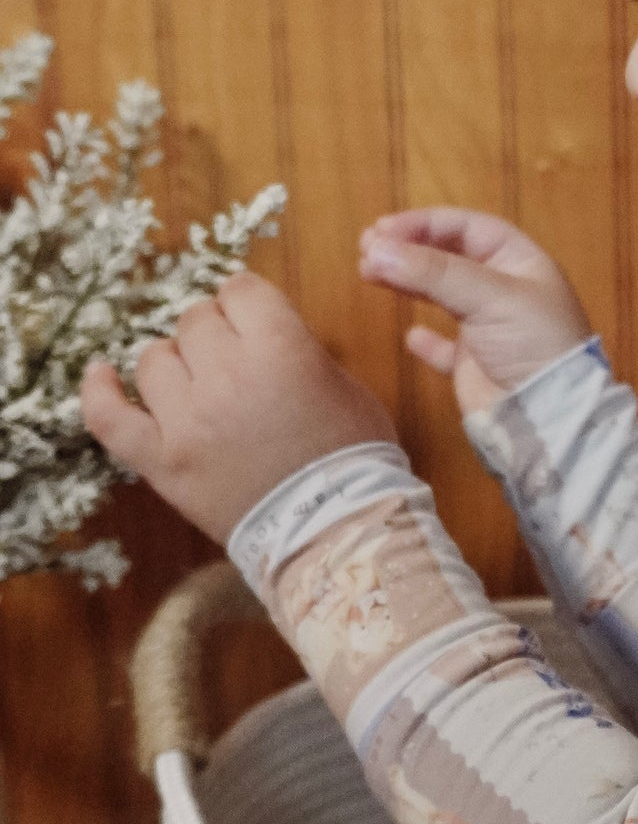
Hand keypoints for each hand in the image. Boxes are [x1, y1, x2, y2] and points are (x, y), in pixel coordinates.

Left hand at [79, 272, 398, 545]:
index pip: (241, 290)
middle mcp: (226, 374)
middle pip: (196, 321)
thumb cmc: (354, 461)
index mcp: (280, 347)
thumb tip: (262, 337)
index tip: (254, 319)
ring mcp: (187, 420)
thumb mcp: (345, 386)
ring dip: (176, 362)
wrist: (336, 533)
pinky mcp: (162, 461)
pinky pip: (109, 418)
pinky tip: (100, 374)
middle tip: (238, 360)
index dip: (248, 302)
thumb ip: (298, 351)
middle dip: (218, 332)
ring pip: (154, 359)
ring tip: (197, 382)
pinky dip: (98, 392)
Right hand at [357, 209, 592, 417]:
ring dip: (409, 282)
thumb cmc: (533, 343)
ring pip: (442, 295)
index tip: (384, 228)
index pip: (468, 229)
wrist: (549, 416)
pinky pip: (445, 348)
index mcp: (520, 262)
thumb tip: (376, 249)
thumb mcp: (489, 296)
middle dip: (409, 249)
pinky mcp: (475, 365)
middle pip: (450, 257)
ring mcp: (489, 328)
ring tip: (369, 273)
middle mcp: (504, 290)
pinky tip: (412, 336)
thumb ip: (432, 272)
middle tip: (367, 247)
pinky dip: (426, 340)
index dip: (425, 224)